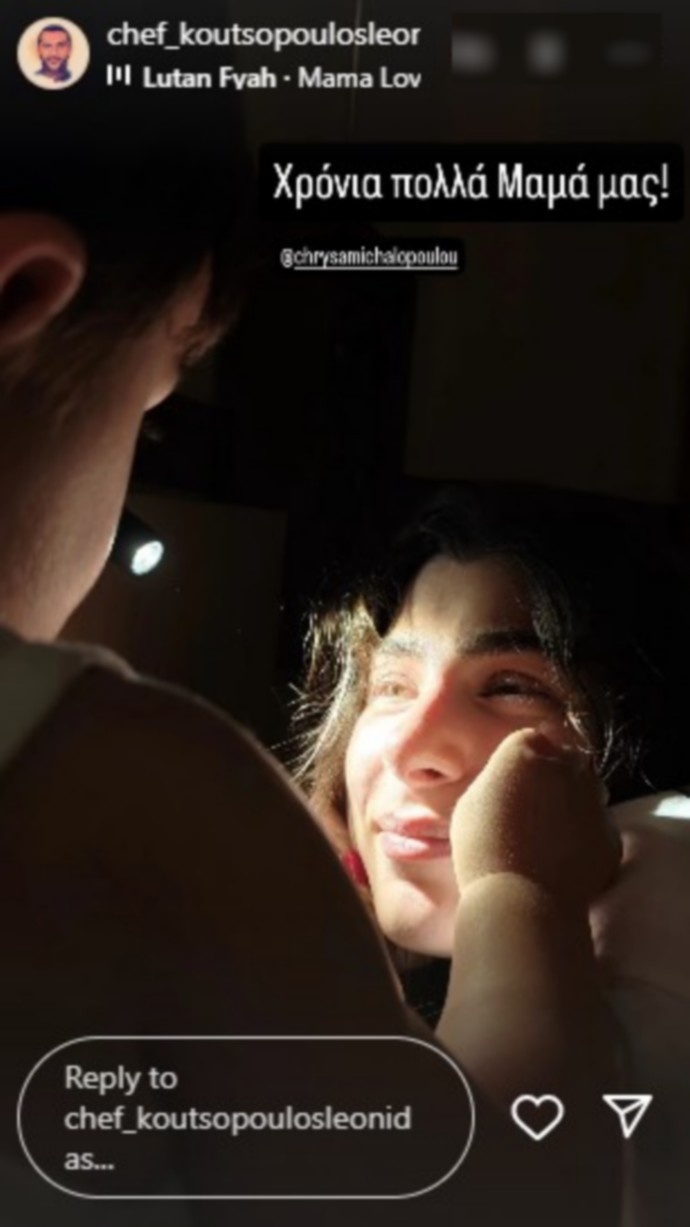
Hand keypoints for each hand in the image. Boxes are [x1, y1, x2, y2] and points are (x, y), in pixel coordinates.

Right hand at [450, 729, 620, 907]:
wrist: (520, 898)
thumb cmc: (483, 848)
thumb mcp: (471, 802)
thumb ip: (496, 780)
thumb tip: (509, 782)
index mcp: (525, 749)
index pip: (530, 740)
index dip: (521, 762)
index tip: (512, 783)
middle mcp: (565, 765)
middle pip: (565, 758)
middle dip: (553, 775)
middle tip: (533, 806)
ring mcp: (594, 798)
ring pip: (589, 788)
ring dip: (574, 801)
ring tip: (551, 832)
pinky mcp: (610, 833)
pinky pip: (599, 825)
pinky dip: (586, 836)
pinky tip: (565, 857)